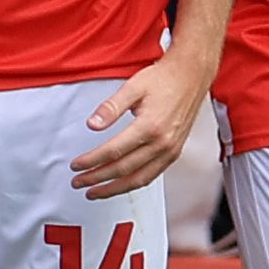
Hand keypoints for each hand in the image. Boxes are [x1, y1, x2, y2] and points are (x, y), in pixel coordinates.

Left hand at [71, 48, 212, 197]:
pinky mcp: (174, 152)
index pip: (113, 151)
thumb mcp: (133, 86)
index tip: (76, 165)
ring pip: (139, 179)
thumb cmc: (165, 78)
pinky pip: (152, 175)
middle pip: (123, 169)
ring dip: (114, 189)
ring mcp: (170, 150)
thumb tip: (92, 124)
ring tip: (96, 192)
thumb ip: (111, 107)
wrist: (191, 76)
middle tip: (79, 182)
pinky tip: (122, 185)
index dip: (91, 161)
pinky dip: (134, 183)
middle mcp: (162, 143)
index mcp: (150, 126)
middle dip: (98, 179)